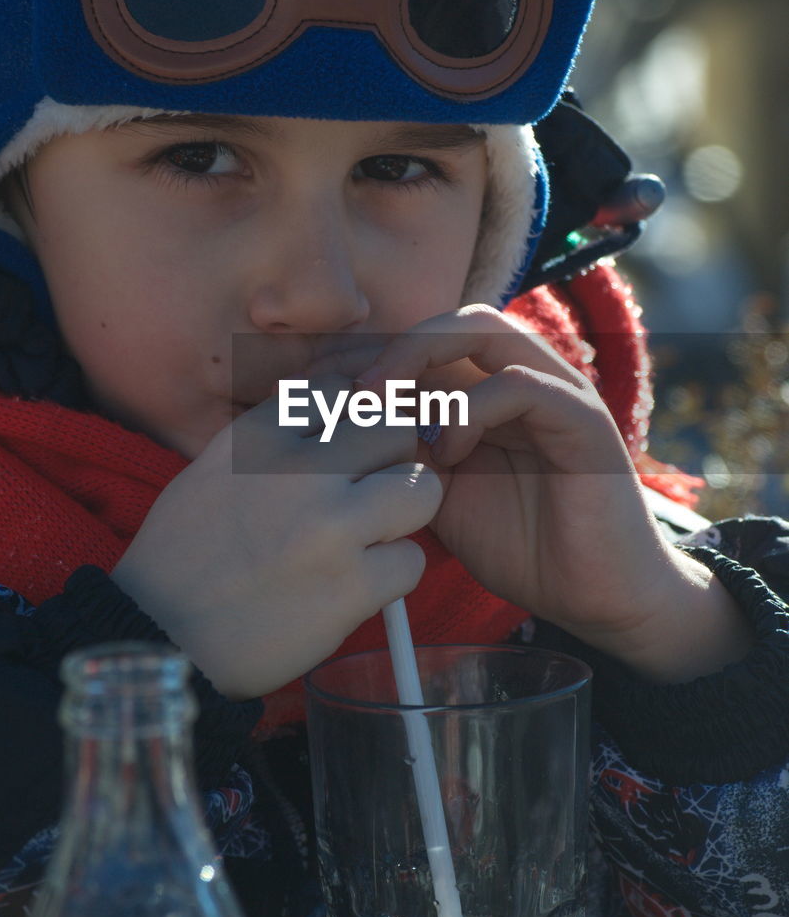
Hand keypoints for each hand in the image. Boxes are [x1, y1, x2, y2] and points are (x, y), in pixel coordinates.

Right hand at [112, 377, 441, 698]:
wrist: (159, 638)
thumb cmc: (182, 558)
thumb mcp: (212, 470)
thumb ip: (275, 443)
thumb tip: (342, 425)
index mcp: (258, 437)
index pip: (338, 391)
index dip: (349, 419)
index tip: (342, 448)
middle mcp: (299, 471)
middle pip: (394, 430)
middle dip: (390, 460)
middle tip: (371, 491)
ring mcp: (331, 528)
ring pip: (421, 490)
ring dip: (403, 514)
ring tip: (373, 536)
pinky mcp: (353, 587)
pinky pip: (412, 561)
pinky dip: (392, 576)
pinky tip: (358, 585)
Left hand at [357, 306, 751, 681]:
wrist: (594, 594)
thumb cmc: (521, 545)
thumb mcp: (439, 497)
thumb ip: (403, 456)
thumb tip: (340, 431)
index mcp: (488, 393)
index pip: (429, 342)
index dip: (372, 357)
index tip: (322, 390)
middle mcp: (522, 379)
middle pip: (452, 322)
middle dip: (392, 347)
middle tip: (352, 392)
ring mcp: (556, 392)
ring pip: (484, 331)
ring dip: (422, 360)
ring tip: (385, 410)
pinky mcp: (581, 419)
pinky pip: (521, 384)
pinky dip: (470, 409)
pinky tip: (446, 453)